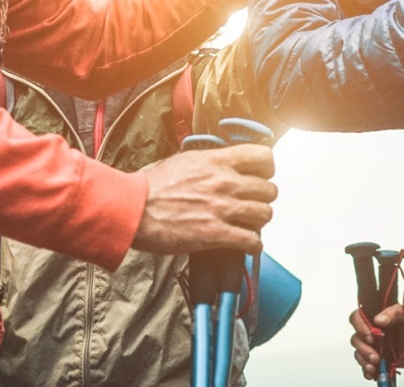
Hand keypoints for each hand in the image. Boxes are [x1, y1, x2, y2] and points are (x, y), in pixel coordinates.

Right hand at [132, 144, 276, 254]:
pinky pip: (252, 241)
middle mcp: (224, 182)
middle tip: (252, 204)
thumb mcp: (186, 161)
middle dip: (263, 198)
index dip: (267, 168)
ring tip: (248, 224)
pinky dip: (253, 245)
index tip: (261, 175)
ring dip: (259, 221)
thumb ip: (211, 162)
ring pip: (265, 214)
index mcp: (217, 161)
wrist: (134, 210)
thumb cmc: (153, 187)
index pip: (263, 157)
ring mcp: (222, 208)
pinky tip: (245, 243)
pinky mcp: (217, 234)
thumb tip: (225, 163)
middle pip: (269, 189)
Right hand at [349, 304, 403, 378]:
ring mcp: (376, 346)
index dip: (360, 326)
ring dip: (364, 361)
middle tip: (375, 356)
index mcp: (378, 316)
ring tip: (376, 365)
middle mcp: (373, 331)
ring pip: (359, 353)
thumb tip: (378, 319)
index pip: (358, 317)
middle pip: (356, 338)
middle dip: (363, 348)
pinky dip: (368, 371)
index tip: (371, 335)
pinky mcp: (381, 359)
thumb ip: (395, 312)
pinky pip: (367, 366)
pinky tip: (374, 373)